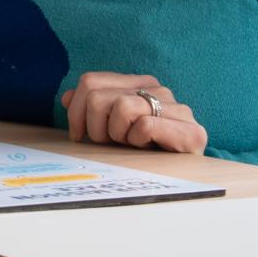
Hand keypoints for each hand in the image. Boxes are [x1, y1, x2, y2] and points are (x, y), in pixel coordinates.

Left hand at [60, 72, 207, 153]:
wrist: (185, 175)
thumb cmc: (143, 149)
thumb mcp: (111, 127)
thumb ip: (91, 108)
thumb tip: (66, 98)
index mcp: (139, 83)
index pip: (90, 81)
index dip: (76, 110)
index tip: (79, 135)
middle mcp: (159, 89)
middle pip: (98, 97)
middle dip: (95, 128)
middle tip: (110, 143)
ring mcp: (177, 108)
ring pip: (121, 107)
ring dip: (118, 135)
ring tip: (132, 144)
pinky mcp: (191, 131)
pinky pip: (145, 126)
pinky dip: (138, 141)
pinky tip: (149, 148)